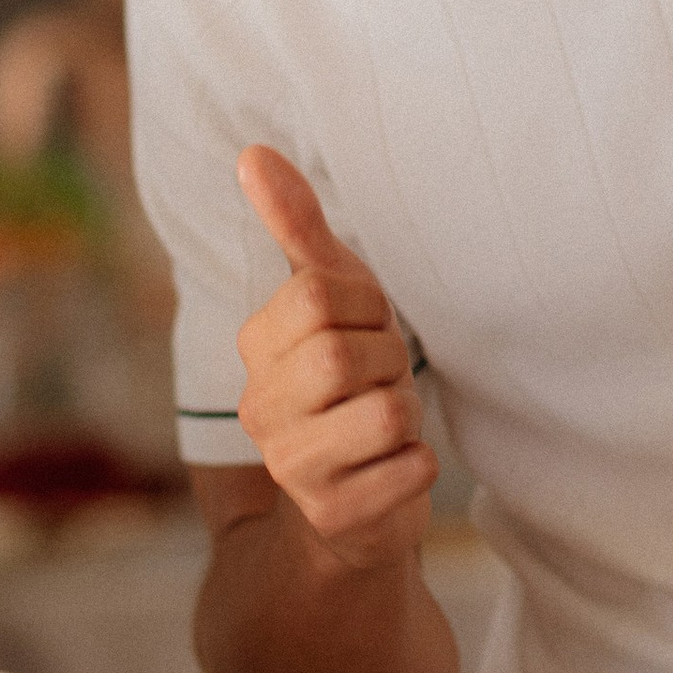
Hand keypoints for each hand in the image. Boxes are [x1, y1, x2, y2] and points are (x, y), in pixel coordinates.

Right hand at [232, 146, 435, 574]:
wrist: (356, 500)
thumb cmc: (350, 383)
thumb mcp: (332, 299)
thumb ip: (297, 227)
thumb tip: (253, 153)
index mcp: (256, 347)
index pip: (318, 294)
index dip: (366, 306)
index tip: (366, 328)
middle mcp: (260, 409)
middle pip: (346, 355)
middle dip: (388, 363)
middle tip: (381, 381)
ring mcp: (292, 469)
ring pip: (384, 414)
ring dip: (406, 416)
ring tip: (386, 426)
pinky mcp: (336, 518)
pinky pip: (410, 471)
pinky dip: (419, 465)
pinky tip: (394, 469)